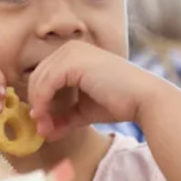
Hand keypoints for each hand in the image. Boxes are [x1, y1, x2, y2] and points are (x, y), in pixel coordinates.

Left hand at [26, 42, 166, 140]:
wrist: (143, 100)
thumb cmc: (118, 103)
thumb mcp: (83, 110)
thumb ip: (63, 117)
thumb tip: (44, 131)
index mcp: (72, 55)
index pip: (43, 76)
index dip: (39, 101)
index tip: (42, 124)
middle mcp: (70, 48)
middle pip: (37, 78)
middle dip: (36, 106)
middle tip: (42, 129)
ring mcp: (71, 52)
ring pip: (38, 81)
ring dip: (38, 108)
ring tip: (45, 129)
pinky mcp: (72, 61)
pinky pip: (46, 83)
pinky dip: (42, 103)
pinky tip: (47, 120)